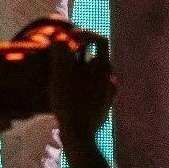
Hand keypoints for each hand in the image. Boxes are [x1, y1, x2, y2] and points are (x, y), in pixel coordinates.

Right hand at [48, 33, 117, 167]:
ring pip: (96, 78)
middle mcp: (110, 78)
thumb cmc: (69, 99)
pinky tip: (71, 96)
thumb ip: (60, 50)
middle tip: (65, 58)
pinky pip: (94, 94)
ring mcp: (108, 95)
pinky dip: (84, 90)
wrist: (79, 133)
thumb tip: (59, 35)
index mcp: (103, 66)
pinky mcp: (103, 109)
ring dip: (82, 74)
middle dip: (81, 56)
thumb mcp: (61, 72)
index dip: (86, 34)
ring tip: (66, 78)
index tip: (71, 37)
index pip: (101, 41)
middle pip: (98, 59)